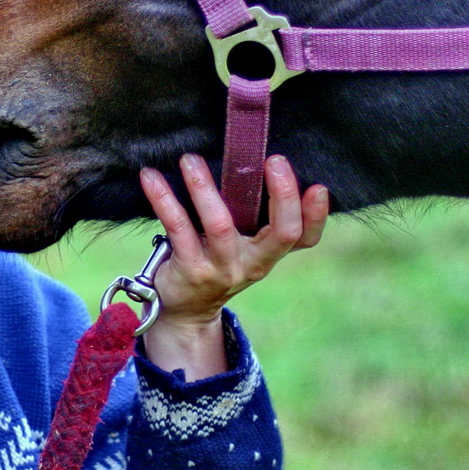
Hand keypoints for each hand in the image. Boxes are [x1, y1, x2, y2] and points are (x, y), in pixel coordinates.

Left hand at [136, 153, 327, 377]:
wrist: (183, 310)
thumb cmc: (215, 262)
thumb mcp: (242, 246)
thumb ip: (254, 217)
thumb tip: (252, 159)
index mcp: (268, 254)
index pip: (305, 238)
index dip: (317, 216)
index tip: (319, 187)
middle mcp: (252, 264)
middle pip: (282, 233)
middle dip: (283, 195)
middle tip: (274, 160)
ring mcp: (222, 269)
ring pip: (221, 225)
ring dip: (205, 188)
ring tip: (190, 159)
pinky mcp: (190, 269)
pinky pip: (178, 228)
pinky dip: (163, 199)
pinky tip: (150, 177)